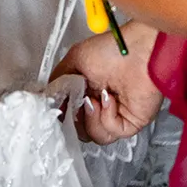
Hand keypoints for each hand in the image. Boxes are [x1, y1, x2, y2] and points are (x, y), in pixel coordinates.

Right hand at [53, 21, 162, 144]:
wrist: (139, 52)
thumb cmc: (112, 50)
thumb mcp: (75, 59)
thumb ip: (58, 81)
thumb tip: (47, 98)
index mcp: (86, 91)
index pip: (69, 115)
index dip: (62, 116)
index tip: (56, 110)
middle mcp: (99, 106)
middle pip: (79, 130)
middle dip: (75, 119)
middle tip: (77, 103)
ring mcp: (114, 116)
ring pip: (94, 136)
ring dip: (90, 119)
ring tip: (95, 100)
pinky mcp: (129, 123)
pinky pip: (110, 132)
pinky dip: (106, 117)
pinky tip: (109, 99)